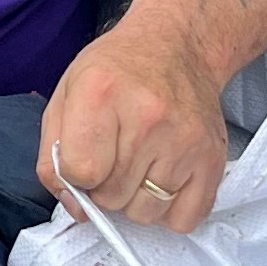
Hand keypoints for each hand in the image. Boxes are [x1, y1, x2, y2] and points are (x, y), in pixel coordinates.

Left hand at [39, 21, 230, 237]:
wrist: (178, 45)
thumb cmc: (117, 71)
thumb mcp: (67, 95)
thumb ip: (53, 155)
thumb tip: (75, 206)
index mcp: (102, 94)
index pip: (80, 171)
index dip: (76, 174)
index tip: (84, 159)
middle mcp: (147, 118)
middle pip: (111, 197)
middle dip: (104, 187)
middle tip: (114, 156)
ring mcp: (185, 141)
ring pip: (145, 213)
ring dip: (135, 199)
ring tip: (139, 163)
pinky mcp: (212, 159)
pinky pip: (184, 219)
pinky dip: (169, 210)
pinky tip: (162, 178)